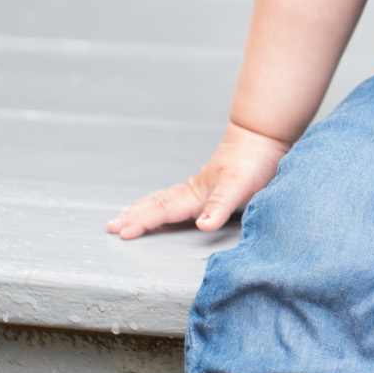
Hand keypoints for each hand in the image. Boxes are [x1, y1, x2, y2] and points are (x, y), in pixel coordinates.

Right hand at [107, 122, 291, 239]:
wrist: (262, 138)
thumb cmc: (254, 164)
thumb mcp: (241, 187)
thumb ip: (221, 206)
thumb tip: (203, 226)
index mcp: (198, 194)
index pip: (165, 211)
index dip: (144, 222)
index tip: (123, 234)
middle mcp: (194, 191)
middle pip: (157, 204)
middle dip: (134, 216)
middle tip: (111, 227)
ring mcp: (199, 186)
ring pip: (163, 198)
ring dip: (142, 208)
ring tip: (123, 215)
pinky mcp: (206, 184)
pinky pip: (175, 196)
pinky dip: (159, 202)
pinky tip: (159, 204)